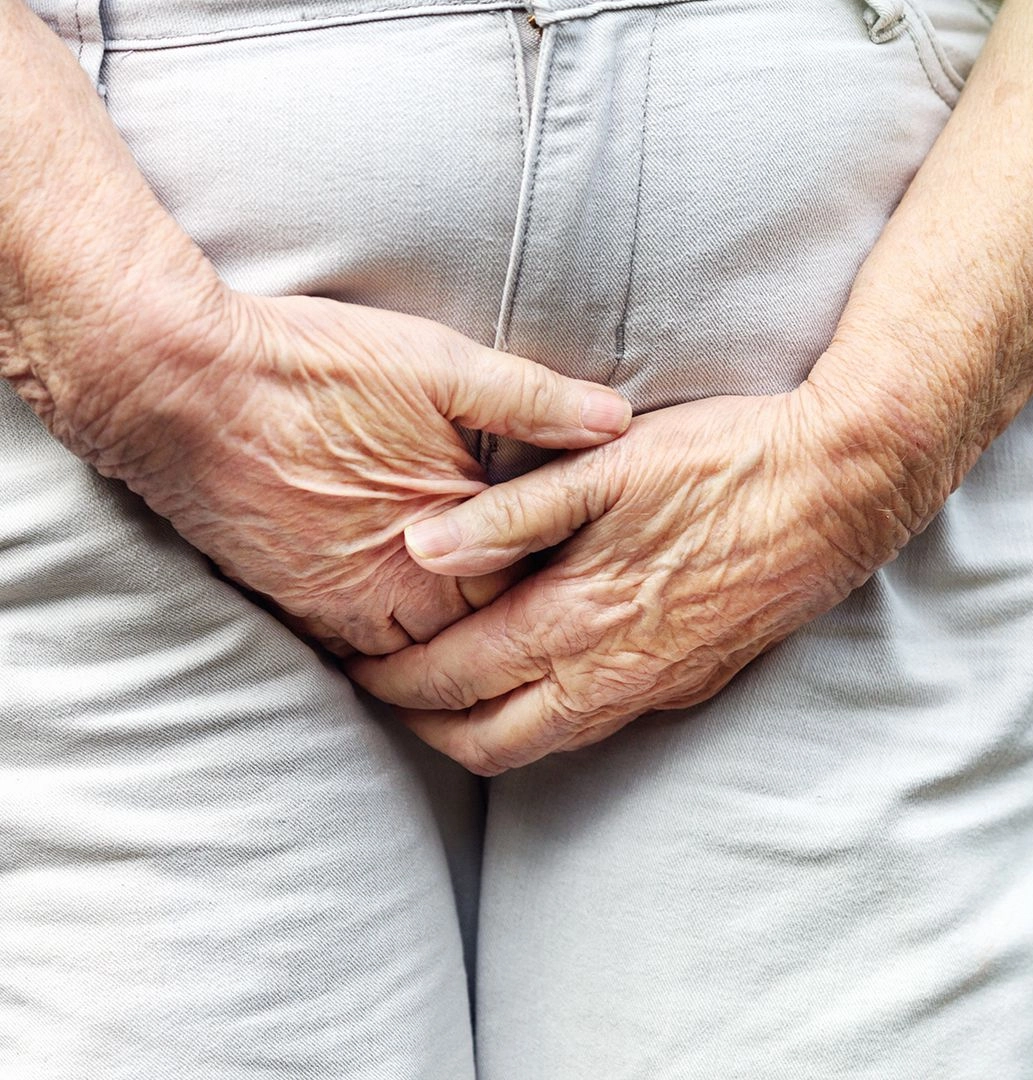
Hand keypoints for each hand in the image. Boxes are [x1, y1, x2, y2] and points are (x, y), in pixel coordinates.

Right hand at [67, 290, 632, 655]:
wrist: (175, 382)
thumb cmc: (314, 369)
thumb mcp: (441, 366)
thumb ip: (534, 401)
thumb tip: (618, 421)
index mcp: (450, 541)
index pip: (532, 592)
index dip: (564, 578)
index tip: (591, 570)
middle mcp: (394, 595)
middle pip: (478, 636)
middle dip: (511, 619)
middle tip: (556, 609)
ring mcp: (337, 611)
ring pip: (417, 654)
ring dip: (449, 636)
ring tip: (484, 610)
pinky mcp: (291, 608)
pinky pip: (357, 650)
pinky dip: (389, 637)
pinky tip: (410, 607)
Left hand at [346, 383, 918, 773]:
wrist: (844, 487)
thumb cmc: (726, 460)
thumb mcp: (607, 467)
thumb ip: (508, 514)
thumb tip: (418, 547)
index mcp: (577, 615)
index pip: (452, 676)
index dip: (389, 677)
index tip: (349, 660)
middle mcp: (613, 672)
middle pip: (488, 740)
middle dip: (423, 725)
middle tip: (380, 692)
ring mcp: (659, 685)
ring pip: (547, 743)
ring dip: (482, 731)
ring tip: (443, 698)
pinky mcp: (697, 681)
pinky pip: (600, 725)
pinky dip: (546, 719)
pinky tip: (539, 681)